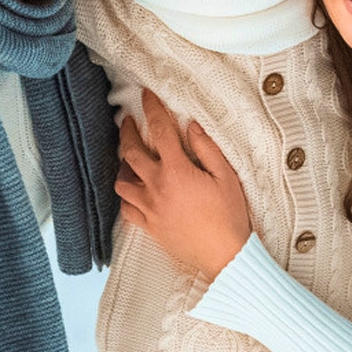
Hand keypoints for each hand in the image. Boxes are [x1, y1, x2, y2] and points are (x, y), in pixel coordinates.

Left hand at [114, 89, 251, 280]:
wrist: (225, 256)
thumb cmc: (229, 216)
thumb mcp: (226, 177)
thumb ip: (207, 148)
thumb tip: (191, 125)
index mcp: (176, 171)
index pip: (159, 130)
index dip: (151, 108)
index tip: (146, 95)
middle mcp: (157, 187)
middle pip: (131, 152)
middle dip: (127, 132)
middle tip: (128, 121)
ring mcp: (150, 208)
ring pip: (122, 181)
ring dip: (123, 166)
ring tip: (129, 157)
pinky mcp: (149, 226)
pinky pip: (127, 208)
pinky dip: (126, 196)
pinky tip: (133, 190)